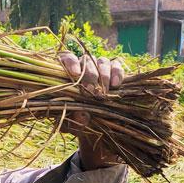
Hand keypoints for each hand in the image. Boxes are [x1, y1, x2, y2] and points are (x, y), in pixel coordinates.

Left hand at [58, 53, 126, 169]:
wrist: (96, 125)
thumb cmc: (77, 122)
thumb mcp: (72, 125)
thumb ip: (72, 120)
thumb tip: (82, 115)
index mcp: (67, 74)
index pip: (66, 57)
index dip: (70, 62)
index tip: (75, 73)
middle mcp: (83, 67)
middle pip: (86, 60)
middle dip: (90, 75)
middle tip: (92, 91)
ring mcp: (99, 67)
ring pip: (102, 61)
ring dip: (104, 75)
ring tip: (105, 92)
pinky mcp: (114, 71)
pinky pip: (117, 65)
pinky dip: (117, 73)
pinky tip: (116, 85)